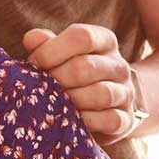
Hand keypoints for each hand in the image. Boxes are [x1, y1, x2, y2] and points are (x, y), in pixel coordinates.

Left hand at [22, 24, 143, 142]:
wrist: (104, 107)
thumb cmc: (73, 75)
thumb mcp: (60, 55)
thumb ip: (45, 45)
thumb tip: (31, 39)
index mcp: (104, 41)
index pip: (82, 37)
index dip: (52, 50)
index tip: (34, 63)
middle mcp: (119, 65)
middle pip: (86, 67)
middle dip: (57, 79)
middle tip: (42, 88)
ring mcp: (126, 93)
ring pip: (101, 93)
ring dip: (71, 101)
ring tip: (57, 104)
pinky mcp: (127, 119)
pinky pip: (110, 120)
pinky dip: (88, 122)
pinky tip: (74, 121)